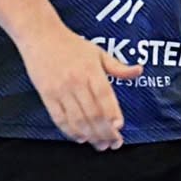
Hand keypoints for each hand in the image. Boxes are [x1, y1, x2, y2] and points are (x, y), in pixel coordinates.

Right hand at [18, 24, 142, 150]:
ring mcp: (60, 90)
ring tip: (100, 144)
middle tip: (113, 143)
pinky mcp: (47, 95)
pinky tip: (81, 138)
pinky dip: (71, 131)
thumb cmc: (71, 44)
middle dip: (105, 132)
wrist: (41, 35)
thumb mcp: (98, 52)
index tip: (120, 128)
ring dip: (91, 136)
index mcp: (91, 71)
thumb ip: (118, 67)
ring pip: (78, 120)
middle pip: (93, 114)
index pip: (105, 97)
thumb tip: (139, 70)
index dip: (113, 115)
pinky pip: (60, 119)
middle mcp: (76, 82)